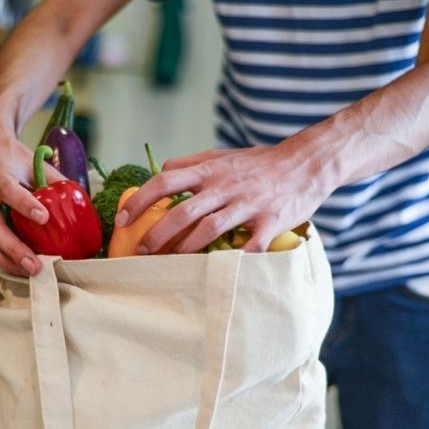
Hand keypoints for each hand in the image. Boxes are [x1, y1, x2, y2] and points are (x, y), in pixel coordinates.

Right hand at [0, 108, 63, 275]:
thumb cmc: (9, 156)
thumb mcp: (31, 161)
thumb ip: (52, 181)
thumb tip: (78, 202)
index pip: (8, 189)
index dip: (25, 204)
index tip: (43, 218)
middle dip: (14, 249)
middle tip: (35, 265)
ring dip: (4, 261)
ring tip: (27, 272)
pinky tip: (15, 266)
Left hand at [116, 141, 331, 253]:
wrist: (307, 162)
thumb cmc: (260, 163)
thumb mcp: (222, 156)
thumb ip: (192, 164)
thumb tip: (160, 171)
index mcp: (210, 170)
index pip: (165, 181)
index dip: (140, 201)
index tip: (122, 220)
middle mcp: (225, 186)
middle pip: (183, 211)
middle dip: (157, 234)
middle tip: (142, 252)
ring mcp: (248, 204)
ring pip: (210, 228)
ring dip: (186, 249)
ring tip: (171, 263)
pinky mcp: (271, 221)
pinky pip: (250, 244)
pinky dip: (235, 259)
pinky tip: (220, 271)